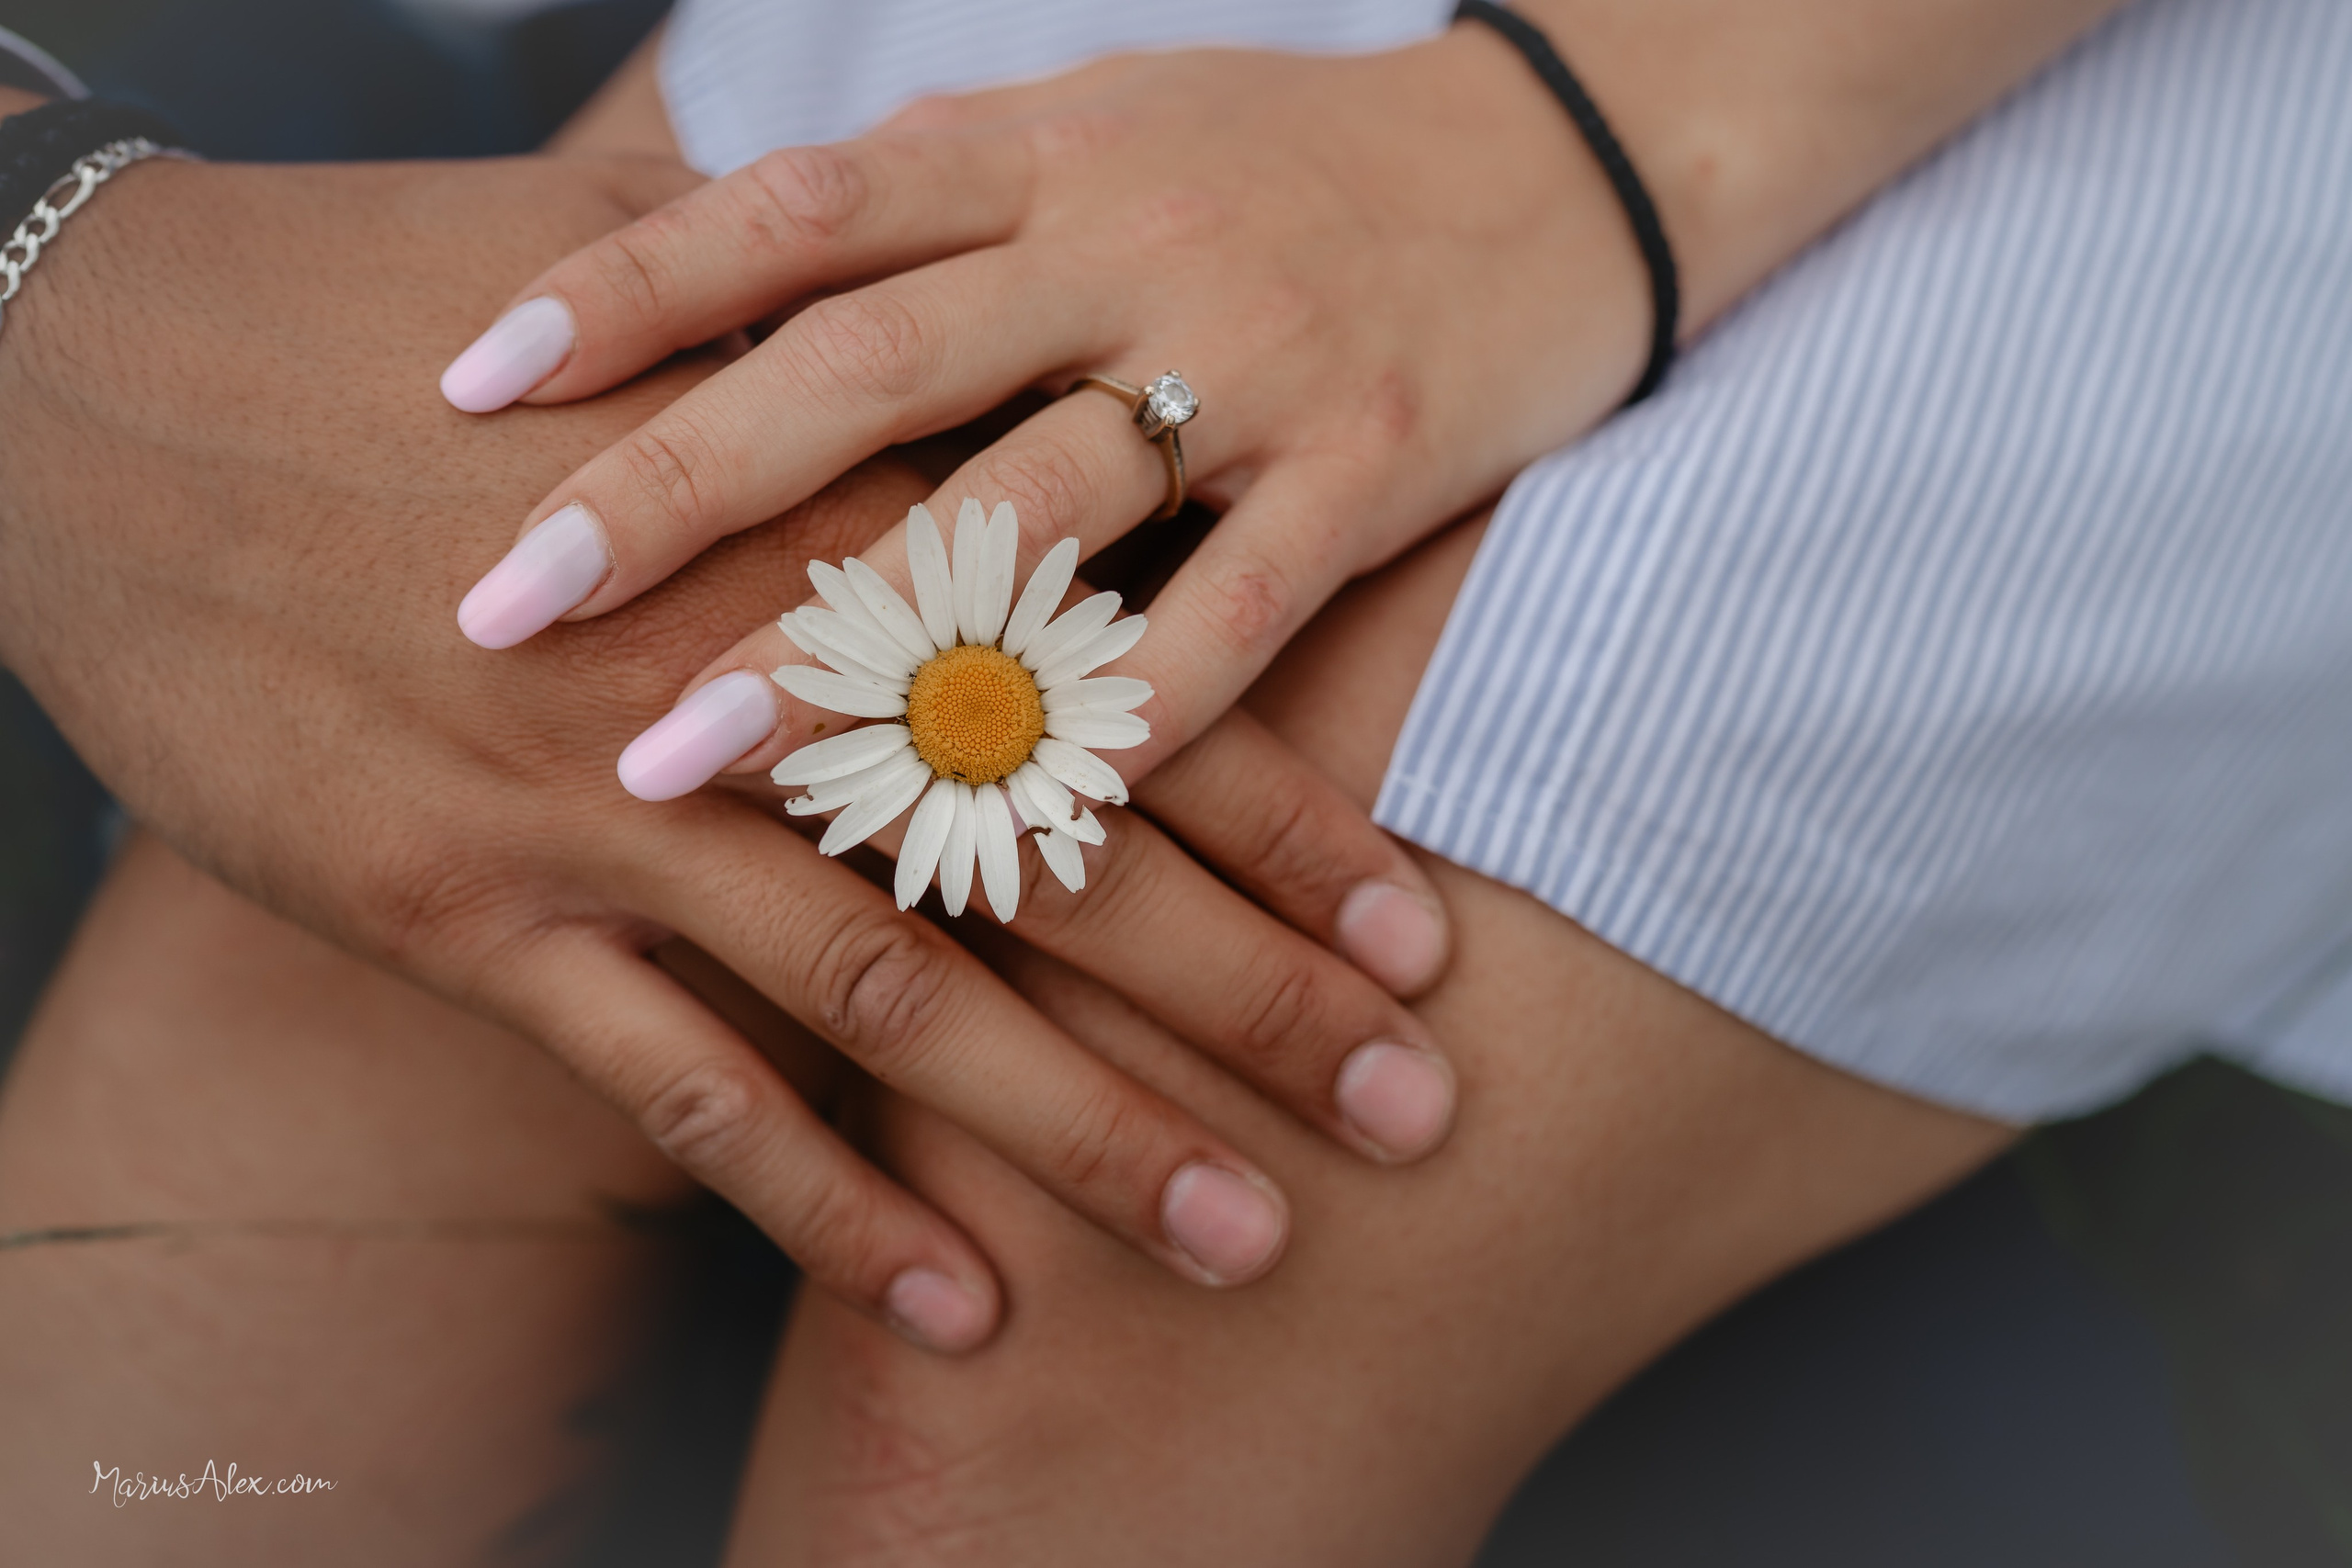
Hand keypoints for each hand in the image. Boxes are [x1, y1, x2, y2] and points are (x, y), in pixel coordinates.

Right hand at [0, 154, 1460, 1345]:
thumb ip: (839, 368)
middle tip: (1417, 1113)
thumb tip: (975, 325)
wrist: (98, 394)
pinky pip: (688, 1097)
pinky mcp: (470, 914)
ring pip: (906, 999)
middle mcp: (757, 681)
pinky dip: (830, 1211)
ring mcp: (613, 809)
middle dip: (1254, 1001)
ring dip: (1088, 1135)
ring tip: (1247, 1238)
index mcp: (828, 533)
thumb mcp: (646, 317)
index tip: (1423, 934)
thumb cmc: (393, 345)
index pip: (1114, 698)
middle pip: (1057, 864)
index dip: (1283, 825)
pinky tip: (961, 1306)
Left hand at [439, 33, 1648, 793]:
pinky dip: (1122, 714)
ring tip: (687, 751)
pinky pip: (1236, 609)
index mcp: (1038, 154)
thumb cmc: (1292, 156)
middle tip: (504, 606)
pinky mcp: (1374, 467)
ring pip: (1027, 508)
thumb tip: (733, 267)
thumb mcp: (1103, 126)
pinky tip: (1006, 813)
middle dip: (673, 490)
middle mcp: (1126, 243)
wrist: (1567, 157)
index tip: (467, 387)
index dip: (625, 291)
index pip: (795, 212)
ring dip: (850, 641)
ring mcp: (1253, 357)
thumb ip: (940, 200)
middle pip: (866, 367)